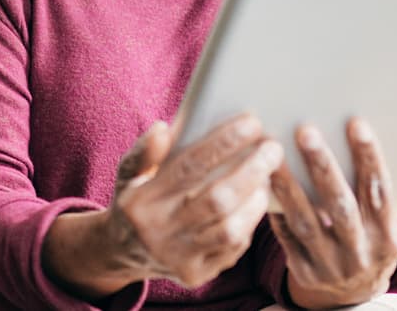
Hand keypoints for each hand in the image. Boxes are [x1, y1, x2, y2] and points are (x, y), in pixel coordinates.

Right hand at [104, 114, 284, 287]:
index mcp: (140, 201)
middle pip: (216, 200)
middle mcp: (158, 232)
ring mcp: (177, 258)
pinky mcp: (195, 274)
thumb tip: (162, 128)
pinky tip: (255, 202)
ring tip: (267, 176)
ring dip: (255, 200)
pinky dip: (248, 223)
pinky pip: (232, 249)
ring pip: (230, 229)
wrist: (123, 252)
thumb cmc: (135, 200)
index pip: (188, 167)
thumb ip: (144, 151)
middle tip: (273, 149)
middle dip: (251, 171)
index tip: (252, 123)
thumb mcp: (128, 173)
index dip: (223, 143)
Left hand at [267, 118, 396, 308]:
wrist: (354, 297)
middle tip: (306, 130)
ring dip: (288, 186)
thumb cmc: (380, 242)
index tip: (356, 123)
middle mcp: (361, 251)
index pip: (380, 191)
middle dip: (323, 167)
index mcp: (389, 234)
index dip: (370, 158)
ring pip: (306, 222)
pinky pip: (284, 236)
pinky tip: (261, 180)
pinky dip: (273, 209)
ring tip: (272, 152)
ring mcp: (330, 264)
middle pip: (340, 206)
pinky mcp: (303, 270)